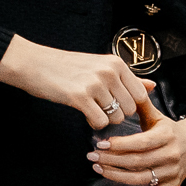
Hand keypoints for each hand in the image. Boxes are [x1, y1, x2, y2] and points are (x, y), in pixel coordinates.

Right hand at [0, 35, 147, 127]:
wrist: (33, 63)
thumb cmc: (66, 66)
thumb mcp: (100, 65)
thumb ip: (128, 78)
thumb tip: (152, 86)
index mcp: (116, 63)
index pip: (141, 94)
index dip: (129, 105)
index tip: (115, 103)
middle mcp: (109, 71)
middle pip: (130, 109)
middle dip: (117, 114)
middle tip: (99, 106)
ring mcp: (95, 84)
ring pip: (116, 118)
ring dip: (104, 119)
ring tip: (90, 107)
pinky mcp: (80, 97)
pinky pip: (100, 122)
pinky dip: (93, 123)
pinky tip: (83, 113)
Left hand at [88, 91, 185, 185]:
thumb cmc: (169, 129)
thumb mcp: (157, 115)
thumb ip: (140, 102)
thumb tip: (126, 83)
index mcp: (166, 136)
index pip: (140, 143)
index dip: (119, 145)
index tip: (100, 143)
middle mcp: (170, 156)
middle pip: (137, 162)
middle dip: (111, 160)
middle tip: (92, 157)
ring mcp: (172, 174)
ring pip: (141, 179)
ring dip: (116, 176)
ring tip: (98, 168)